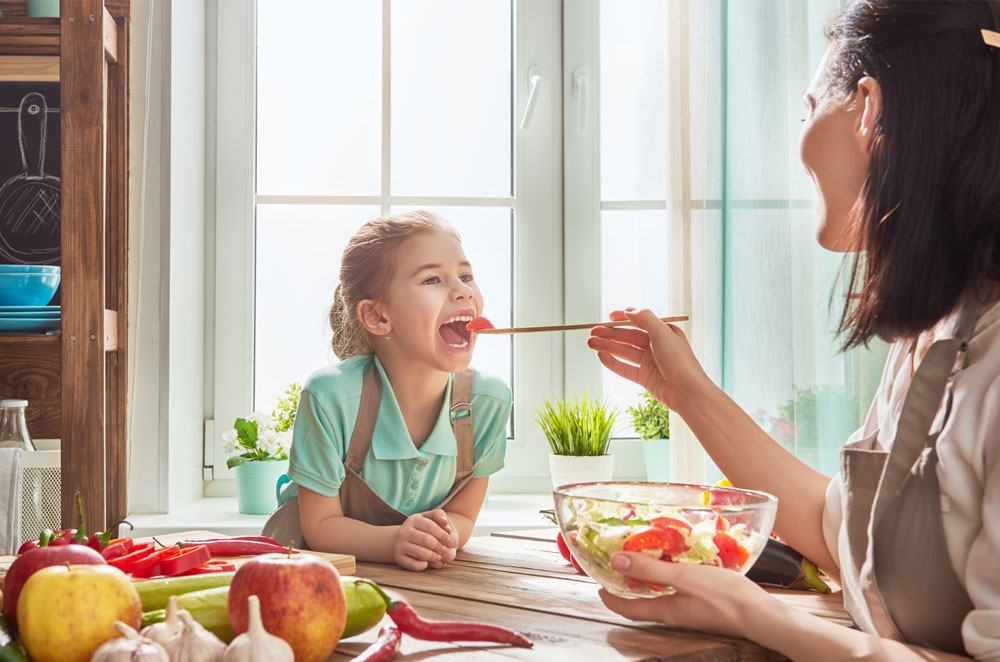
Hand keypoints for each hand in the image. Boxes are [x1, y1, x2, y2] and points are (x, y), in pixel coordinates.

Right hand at [394, 511, 453, 570]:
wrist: (404, 539)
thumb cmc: (424, 528)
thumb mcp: (431, 518)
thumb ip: (440, 515)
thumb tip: (445, 523)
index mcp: (413, 520)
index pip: (431, 527)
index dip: (444, 535)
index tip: (450, 542)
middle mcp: (404, 531)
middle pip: (427, 540)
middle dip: (441, 548)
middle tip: (447, 552)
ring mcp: (400, 545)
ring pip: (421, 553)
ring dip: (434, 557)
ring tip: (439, 557)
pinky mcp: (399, 558)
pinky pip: (413, 564)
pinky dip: (423, 566)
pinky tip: (427, 563)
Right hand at [587, 308, 710, 413]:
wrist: (687, 391)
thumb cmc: (680, 361)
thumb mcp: (662, 332)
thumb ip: (644, 318)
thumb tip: (628, 310)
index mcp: (664, 332)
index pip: (640, 321)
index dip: (624, 318)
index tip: (608, 317)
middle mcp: (656, 346)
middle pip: (628, 337)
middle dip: (610, 334)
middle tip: (592, 332)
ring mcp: (650, 362)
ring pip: (624, 352)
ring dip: (607, 346)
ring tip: (590, 343)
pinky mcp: (644, 377)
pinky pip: (625, 368)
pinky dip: (612, 362)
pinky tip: (601, 356)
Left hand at [599, 551, 778, 639]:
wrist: (763, 615)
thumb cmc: (725, 597)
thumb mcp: (684, 577)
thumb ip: (651, 569)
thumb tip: (617, 561)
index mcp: (665, 610)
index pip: (627, 608)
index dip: (609, 597)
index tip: (597, 583)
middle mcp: (674, 613)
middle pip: (641, 602)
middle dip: (627, 585)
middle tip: (619, 563)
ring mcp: (690, 610)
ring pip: (660, 595)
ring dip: (649, 579)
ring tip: (645, 557)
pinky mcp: (704, 604)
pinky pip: (678, 591)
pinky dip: (670, 578)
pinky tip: (678, 562)